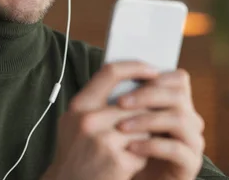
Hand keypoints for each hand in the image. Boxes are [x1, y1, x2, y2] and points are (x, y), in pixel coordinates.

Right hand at [44, 61, 158, 179]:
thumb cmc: (76, 153)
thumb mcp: (75, 122)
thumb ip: (97, 102)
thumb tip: (131, 80)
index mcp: (79, 106)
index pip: (110, 72)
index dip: (135, 67)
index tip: (153, 69)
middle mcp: (89, 120)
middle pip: (134, 102)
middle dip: (146, 111)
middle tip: (152, 116)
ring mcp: (103, 140)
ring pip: (142, 125)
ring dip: (143, 135)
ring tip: (128, 146)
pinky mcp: (117, 160)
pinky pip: (143, 149)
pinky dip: (140, 156)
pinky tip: (127, 162)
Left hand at [115, 69, 204, 179]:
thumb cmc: (128, 149)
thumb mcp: (126, 120)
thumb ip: (127, 98)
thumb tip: (113, 69)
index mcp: (177, 104)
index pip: (179, 78)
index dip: (157, 75)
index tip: (129, 78)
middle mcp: (190, 119)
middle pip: (178, 96)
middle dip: (147, 95)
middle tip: (120, 102)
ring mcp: (193, 141)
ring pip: (179, 119)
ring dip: (147, 120)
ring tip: (121, 127)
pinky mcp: (191, 164)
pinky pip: (176, 149)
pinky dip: (152, 146)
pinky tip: (131, 148)